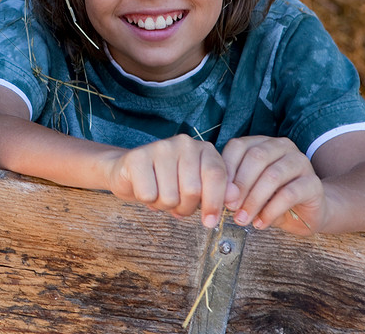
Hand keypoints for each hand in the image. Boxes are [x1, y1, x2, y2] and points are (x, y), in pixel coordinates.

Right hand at [100, 134, 230, 227]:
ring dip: (164, 205)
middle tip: (177, 205)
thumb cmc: (168, 181)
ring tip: (160, 195)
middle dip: (185, 207)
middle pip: (193, 190)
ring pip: (170, 196)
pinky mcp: (137, 158)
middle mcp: (183, 143)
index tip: (210, 221)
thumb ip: (217, 190)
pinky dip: (148, 200)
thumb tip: (235, 198)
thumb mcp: (197, 186)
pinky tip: (146, 190)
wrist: (129, 171)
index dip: (214, 202)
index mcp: (203, 149)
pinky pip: (149, 195)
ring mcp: (159, 147)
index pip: (216, 175)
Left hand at [221, 135, 323, 234]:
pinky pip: (289, 194)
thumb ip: (235, 186)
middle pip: (256, 158)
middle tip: (230, 208)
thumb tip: (221, 195)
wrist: (306, 213)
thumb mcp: (249, 189)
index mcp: (262, 142)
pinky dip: (271, 210)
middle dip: (240, 185)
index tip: (218, 192)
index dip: (226, 169)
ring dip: (254, 200)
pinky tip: (261, 222)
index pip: (238, 146)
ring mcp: (300, 162)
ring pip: (272, 175)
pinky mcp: (313, 183)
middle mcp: (282, 146)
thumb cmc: (271, 198)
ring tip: (243, 218)